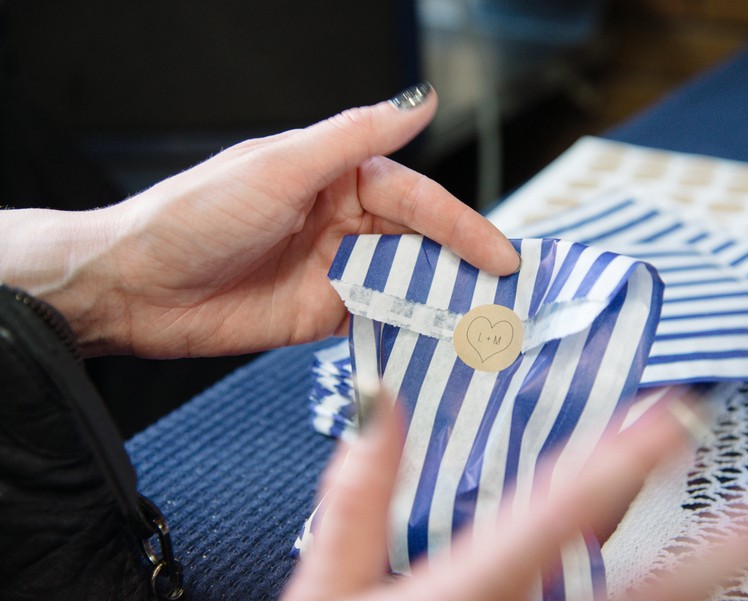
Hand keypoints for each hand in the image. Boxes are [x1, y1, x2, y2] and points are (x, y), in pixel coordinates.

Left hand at [0, 83, 519, 357]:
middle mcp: (343, 221)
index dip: (461, 226)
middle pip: (420, 243)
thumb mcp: (283, 167)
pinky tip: (435, 344)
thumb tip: (421, 101)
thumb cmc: (197, 215)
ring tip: (483, 328)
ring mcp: (335, 270)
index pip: (416, 200)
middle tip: (506, 299)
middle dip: (462, 268)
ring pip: (405, 283)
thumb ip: (356, 137)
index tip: (500, 255)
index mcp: (339, 177)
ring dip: (442, 303)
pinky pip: (377, 321)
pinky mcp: (322, 315)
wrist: (136, 286)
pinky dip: (408, 331)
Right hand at [281, 394, 747, 600]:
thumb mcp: (329, 588)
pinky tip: (714, 596)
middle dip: (724, 545)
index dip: (617, 462)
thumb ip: (356, 502)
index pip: (553, 517)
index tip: (675, 414)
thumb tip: (380, 405)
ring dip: (720, 588)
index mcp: (465, 591)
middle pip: (643, 589)